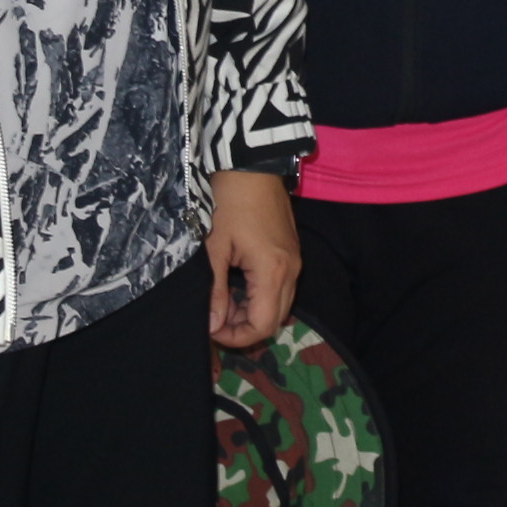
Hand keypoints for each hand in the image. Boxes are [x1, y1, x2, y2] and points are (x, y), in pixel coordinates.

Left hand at [207, 169, 301, 348]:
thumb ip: (216, 292)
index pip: (263, 325)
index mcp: (273, 272)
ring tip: (224, 304)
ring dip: (252, 314)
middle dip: (245, 329)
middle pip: (275, 320)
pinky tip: (238, 288)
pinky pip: (282, 289)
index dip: (237, 337)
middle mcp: (291, 271)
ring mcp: (295, 262)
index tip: (211, 329)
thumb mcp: (214, 249)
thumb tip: (213, 326)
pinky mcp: (292, 254)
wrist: (252, 168)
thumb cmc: (229, 206)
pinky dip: (261, 298)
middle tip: (216, 320)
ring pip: (280, 306)